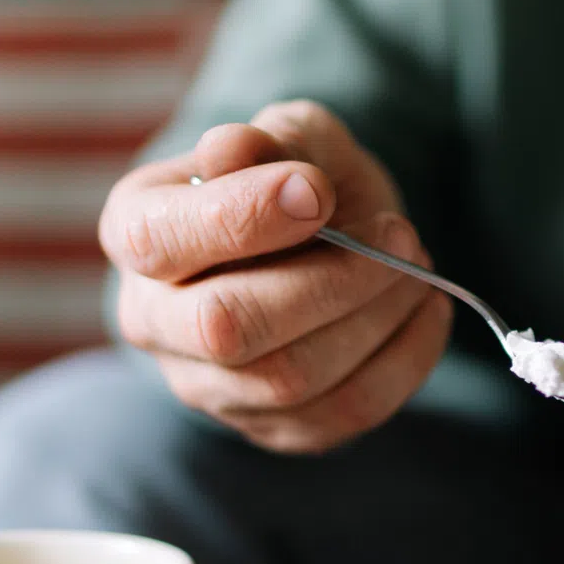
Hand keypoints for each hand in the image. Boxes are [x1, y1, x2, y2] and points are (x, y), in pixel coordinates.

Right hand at [99, 99, 451, 452]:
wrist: (330, 239)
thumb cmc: (301, 177)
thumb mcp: (295, 136)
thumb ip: (271, 139)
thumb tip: (232, 150)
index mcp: (136, 229)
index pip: (160, 241)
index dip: (242, 218)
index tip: (318, 189)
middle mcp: (153, 319)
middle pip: (224, 327)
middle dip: (330, 282)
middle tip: (401, 235)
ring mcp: (208, 385)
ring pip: (288, 381)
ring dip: (375, 320)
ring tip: (416, 266)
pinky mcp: (270, 426)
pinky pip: (341, 415)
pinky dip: (402, 362)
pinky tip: (426, 310)